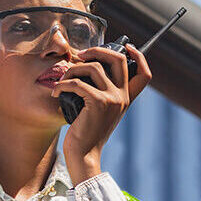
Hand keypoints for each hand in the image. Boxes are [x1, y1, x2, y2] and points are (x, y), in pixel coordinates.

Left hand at [54, 42, 151, 183]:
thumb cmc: (86, 132)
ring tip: (63, 79)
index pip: (145, 74)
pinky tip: (56, 92)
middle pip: (119, 59)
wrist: (84, 155)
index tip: (127, 46)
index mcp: (125, 98)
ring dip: (73, 69)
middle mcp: (122, 97)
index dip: (139, 56)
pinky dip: (63, 84)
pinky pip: (78, 82)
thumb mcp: (99, 111)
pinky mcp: (98, 103)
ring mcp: (112, 99)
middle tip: (81, 55)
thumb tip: (87, 66)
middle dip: (97, 50)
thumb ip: (101, 92)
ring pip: (94, 67)